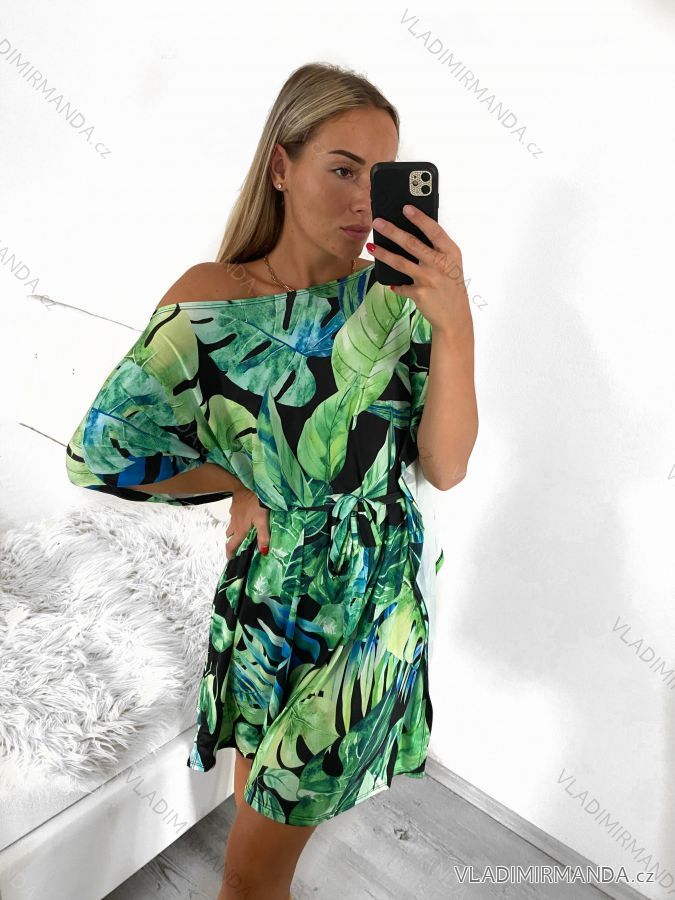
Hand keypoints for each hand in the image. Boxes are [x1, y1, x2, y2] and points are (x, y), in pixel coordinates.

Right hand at [225, 486, 269, 560]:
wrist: (247, 485)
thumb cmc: (255, 503)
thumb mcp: (262, 520)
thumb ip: (263, 536)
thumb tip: (263, 552)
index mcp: (240, 529)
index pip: (231, 544)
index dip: (230, 553)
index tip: (230, 559)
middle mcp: (234, 523)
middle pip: (230, 535)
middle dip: (232, 541)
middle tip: (238, 544)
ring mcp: (233, 514)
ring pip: (231, 525)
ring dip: (234, 530)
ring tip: (242, 530)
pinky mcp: (234, 506)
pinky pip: (234, 515)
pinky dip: (237, 519)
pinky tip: (245, 515)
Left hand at [369, 205, 472, 341]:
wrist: (454, 316)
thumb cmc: (451, 286)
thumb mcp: (452, 264)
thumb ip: (437, 250)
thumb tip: (410, 234)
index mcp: (450, 253)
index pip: (434, 230)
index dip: (419, 218)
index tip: (406, 208)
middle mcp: (440, 264)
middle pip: (411, 243)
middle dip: (392, 231)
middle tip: (377, 222)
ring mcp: (429, 279)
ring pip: (400, 262)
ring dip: (383, 254)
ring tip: (371, 246)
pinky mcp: (419, 293)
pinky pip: (400, 286)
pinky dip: (395, 285)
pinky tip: (391, 283)